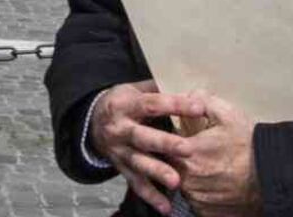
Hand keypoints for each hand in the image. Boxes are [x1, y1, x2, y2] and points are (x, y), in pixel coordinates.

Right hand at [90, 80, 205, 214]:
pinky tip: (166, 208)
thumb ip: (159, 89)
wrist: (92, 121)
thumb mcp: (135, 89)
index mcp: (125, 105)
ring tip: (176, 182)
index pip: (152, 104)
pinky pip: (136, 184)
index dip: (175, 105)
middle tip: (187, 149)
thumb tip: (192, 87)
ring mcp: (119, 151)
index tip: (200, 108)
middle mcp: (120, 129)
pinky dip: (151, 197)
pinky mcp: (121, 168)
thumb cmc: (125, 102)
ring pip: (139, 163)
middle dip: (165, 144)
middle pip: (143, 137)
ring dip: (158, 173)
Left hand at [176, 92, 260, 216]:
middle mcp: (187, 179)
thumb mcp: (227, 114)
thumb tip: (185, 96)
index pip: (163, 145)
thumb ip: (201, 101)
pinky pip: (194, 201)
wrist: (272, 174)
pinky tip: (213, 182)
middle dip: (177, 159)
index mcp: (188, 151)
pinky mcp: (205, 212)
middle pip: (169, 167)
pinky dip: (200, 193)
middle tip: (195, 153)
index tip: (177, 136)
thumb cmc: (249, 144)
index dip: (168, 140)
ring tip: (207, 168)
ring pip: (181, 185)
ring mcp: (196, 198)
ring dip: (188, 177)